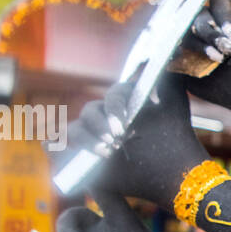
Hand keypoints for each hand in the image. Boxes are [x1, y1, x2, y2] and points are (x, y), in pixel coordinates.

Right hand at [63, 76, 207, 205]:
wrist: (175, 174)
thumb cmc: (175, 136)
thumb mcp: (175, 105)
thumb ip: (171, 79)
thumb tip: (165, 56)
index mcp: (125, 103)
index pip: (113, 96)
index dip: (115, 108)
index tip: (123, 126)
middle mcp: (106, 118)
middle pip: (90, 112)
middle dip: (99, 126)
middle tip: (116, 140)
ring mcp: (94, 137)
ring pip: (74, 130)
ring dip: (84, 140)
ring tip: (105, 154)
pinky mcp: (85, 157)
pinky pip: (59, 147)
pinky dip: (55, 147)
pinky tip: (56, 149)